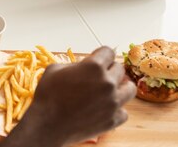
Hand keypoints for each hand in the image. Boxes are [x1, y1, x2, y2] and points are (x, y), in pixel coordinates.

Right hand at [10, 46, 135, 146]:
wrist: (47, 125)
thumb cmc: (48, 95)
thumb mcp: (56, 69)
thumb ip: (75, 63)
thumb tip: (85, 65)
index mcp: (94, 66)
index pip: (109, 52)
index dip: (101, 55)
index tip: (97, 59)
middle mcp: (108, 83)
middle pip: (120, 69)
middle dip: (109, 70)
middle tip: (97, 77)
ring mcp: (113, 102)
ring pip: (129, 89)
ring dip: (120, 87)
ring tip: (109, 90)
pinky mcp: (113, 120)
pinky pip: (123, 111)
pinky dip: (116, 110)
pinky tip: (104, 109)